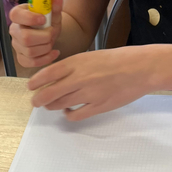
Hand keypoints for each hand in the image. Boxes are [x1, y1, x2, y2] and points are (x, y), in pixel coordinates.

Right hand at [9, 0, 61, 67]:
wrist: (49, 33)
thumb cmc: (48, 21)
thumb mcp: (53, 12)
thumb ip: (55, 5)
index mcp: (18, 14)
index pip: (16, 15)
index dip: (29, 18)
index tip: (43, 19)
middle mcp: (14, 30)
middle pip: (25, 38)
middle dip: (44, 37)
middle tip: (51, 33)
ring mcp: (17, 45)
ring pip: (30, 51)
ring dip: (46, 48)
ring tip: (51, 42)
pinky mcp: (22, 58)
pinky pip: (31, 62)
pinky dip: (46, 59)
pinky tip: (54, 53)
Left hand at [28, 46, 160, 120]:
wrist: (141, 68)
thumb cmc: (119, 59)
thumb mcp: (92, 55)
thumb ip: (75, 66)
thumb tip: (60, 76)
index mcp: (77, 62)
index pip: (48, 74)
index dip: (36, 82)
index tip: (30, 87)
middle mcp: (79, 78)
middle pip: (50, 93)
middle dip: (39, 99)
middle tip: (36, 102)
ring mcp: (88, 94)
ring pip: (61, 105)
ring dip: (52, 106)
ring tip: (51, 106)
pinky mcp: (98, 106)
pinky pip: (76, 115)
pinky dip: (69, 115)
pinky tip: (69, 113)